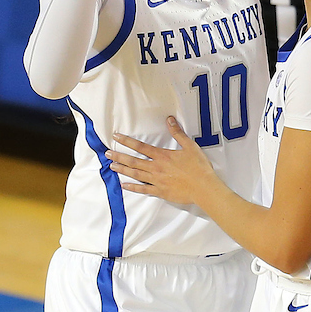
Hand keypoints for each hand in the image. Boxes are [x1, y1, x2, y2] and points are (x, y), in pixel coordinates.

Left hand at [107, 117, 222, 205]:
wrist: (203, 187)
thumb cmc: (198, 167)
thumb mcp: (190, 146)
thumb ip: (178, 133)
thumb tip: (169, 120)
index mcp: (162, 156)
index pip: (141, 147)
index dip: (127, 141)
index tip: (116, 137)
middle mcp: (156, 168)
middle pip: (133, 161)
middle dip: (119, 156)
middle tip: (107, 153)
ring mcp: (156, 181)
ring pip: (135, 174)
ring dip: (122, 170)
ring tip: (111, 166)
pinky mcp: (160, 191)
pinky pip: (142, 189)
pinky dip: (132, 187)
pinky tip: (124, 185)